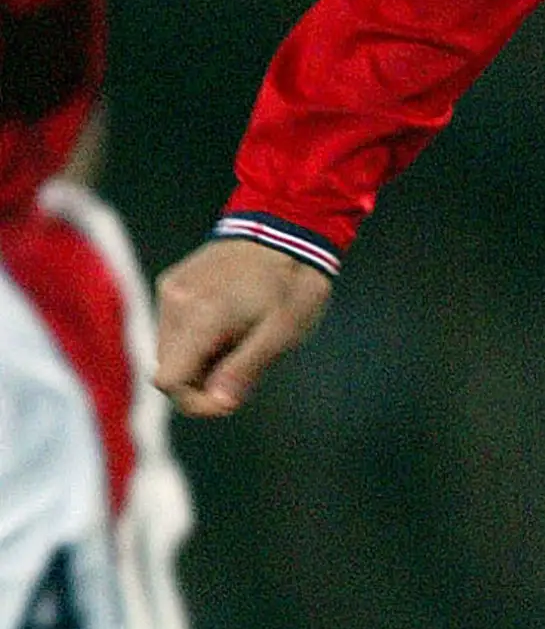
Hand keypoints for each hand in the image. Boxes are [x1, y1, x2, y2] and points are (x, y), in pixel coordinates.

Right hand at [154, 238, 332, 415]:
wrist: (287, 225)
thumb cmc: (293, 281)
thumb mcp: (283, 332)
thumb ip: (246, 369)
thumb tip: (219, 403)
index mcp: (200, 317)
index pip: (169, 381)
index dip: (195, 402)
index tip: (230, 400)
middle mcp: (175, 302)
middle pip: (168, 369)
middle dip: (202, 382)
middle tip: (246, 370)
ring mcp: (171, 289)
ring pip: (171, 350)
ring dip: (200, 360)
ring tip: (241, 342)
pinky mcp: (173, 281)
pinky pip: (174, 327)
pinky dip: (197, 338)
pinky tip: (230, 325)